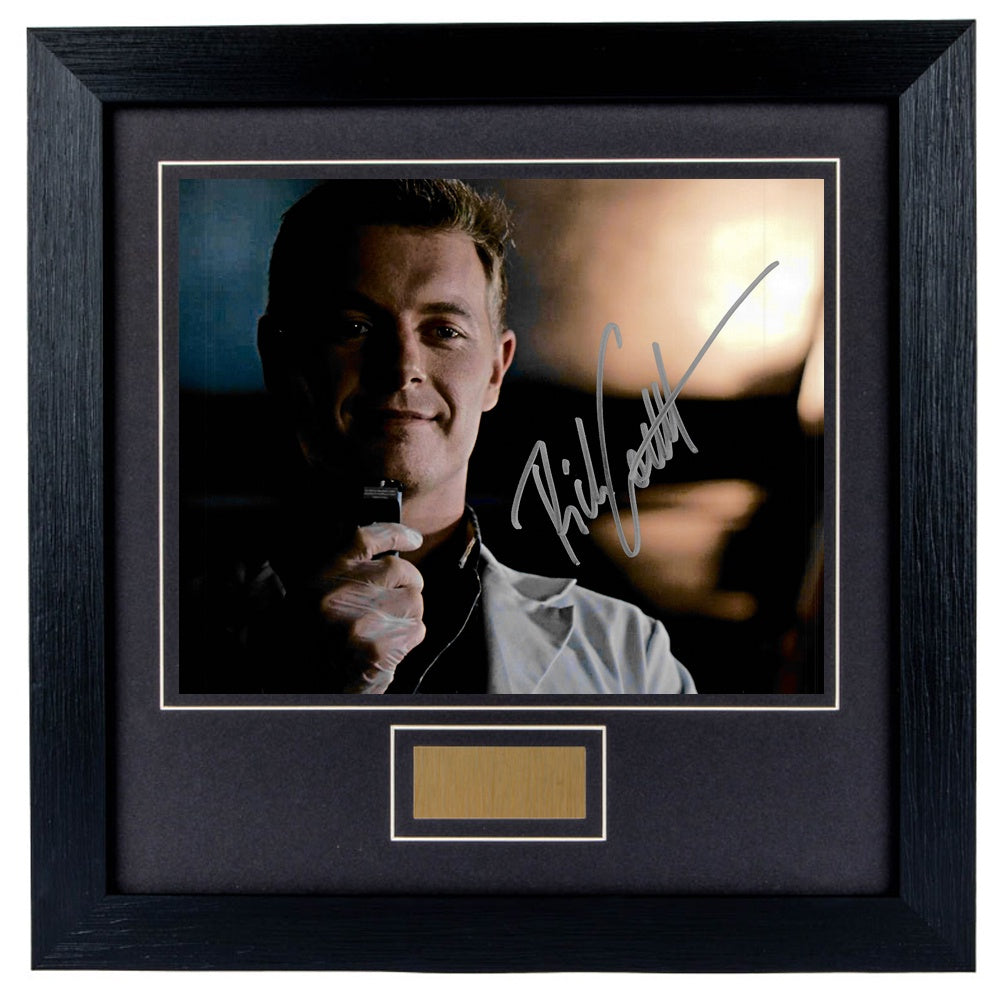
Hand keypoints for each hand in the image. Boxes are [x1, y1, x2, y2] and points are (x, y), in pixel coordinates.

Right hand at [311, 522, 425, 692]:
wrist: (297, 694)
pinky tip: (387, 649)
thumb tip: (386, 558)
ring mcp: (360, 621)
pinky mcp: (378, 648)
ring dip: (408, 615)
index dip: (395, 533)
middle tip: (393, 606)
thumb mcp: (308, 599)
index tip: (413, 538)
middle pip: (400, 570)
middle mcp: (340, 594)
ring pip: (413, 601)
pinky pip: (415, 629)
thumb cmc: (306, 648)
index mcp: (320, 577)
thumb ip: (341, 576)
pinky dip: (409, 638)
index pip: (365, 538)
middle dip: (406, 585)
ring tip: (383, 632)